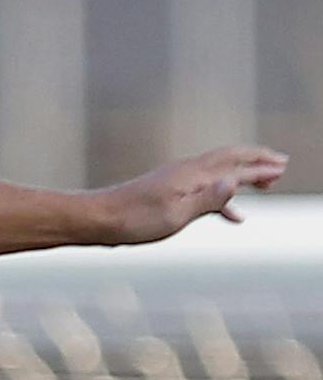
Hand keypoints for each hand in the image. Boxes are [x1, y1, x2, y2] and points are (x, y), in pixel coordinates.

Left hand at [97, 145, 287, 242]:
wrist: (97, 219)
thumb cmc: (133, 220)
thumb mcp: (175, 214)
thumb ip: (208, 199)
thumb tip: (236, 182)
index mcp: (191, 175)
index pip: (234, 164)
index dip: (260, 166)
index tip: (282, 168)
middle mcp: (185, 172)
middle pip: (228, 159)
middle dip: (255, 161)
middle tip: (280, 164)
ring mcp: (176, 181)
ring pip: (218, 173)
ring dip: (243, 176)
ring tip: (265, 183)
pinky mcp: (168, 192)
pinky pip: (205, 189)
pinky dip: (224, 197)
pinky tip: (232, 215)